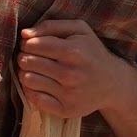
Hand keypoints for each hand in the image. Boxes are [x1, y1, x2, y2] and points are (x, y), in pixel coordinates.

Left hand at [17, 20, 134, 118]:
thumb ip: (51, 26)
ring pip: (27, 80)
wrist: (113, 84)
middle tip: (30, 57)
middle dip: (24, 57)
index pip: (33, 45)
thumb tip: (24, 33)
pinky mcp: (65, 110)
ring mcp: (68, 94)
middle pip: (27, 62)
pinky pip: (34, 99)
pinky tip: (39, 84)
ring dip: (25, 73)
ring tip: (34, 70)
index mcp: (74, 52)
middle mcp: (71, 74)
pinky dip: (31, 90)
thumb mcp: (79, 30)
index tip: (31, 45)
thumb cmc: (91, 52)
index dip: (27, 43)